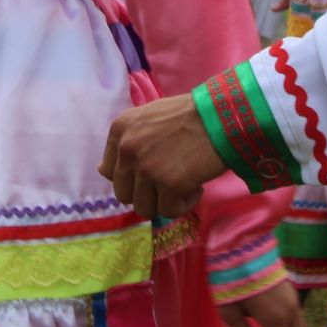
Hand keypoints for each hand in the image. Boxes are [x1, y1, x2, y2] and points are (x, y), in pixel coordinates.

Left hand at [100, 93, 224, 218]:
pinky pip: (168, 211)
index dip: (131, 177)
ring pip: (143, 208)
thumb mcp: (147, 118)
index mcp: (120, 130)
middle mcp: (127, 149)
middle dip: (146, 193)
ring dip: (163, 202)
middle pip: (124, 194)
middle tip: (168, 182)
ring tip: (182, 185)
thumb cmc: (188, 115)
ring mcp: (147, 168)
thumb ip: (128, 141)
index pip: (109, 172)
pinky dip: (184, 204)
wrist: (220, 116)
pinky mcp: (169, 184)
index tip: (151, 173)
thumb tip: (106, 172)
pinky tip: (196, 187)